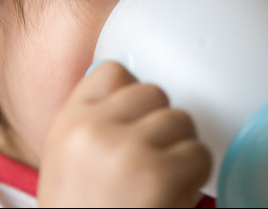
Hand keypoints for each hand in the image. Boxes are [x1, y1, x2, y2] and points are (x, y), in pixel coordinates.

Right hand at [37, 62, 211, 206]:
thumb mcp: (68, 161)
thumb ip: (95, 122)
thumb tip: (134, 89)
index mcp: (68, 123)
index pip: (112, 71)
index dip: (131, 96)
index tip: (134, 123)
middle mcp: (93, 129)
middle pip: (154, 92)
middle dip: (160, 125)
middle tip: (150, 162)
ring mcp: (127, 149)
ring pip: (181, 119)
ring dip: (181, 151)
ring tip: (160, 184)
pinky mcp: (159, 175)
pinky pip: (199, 153)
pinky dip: (195, 177)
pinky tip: (172, 199)